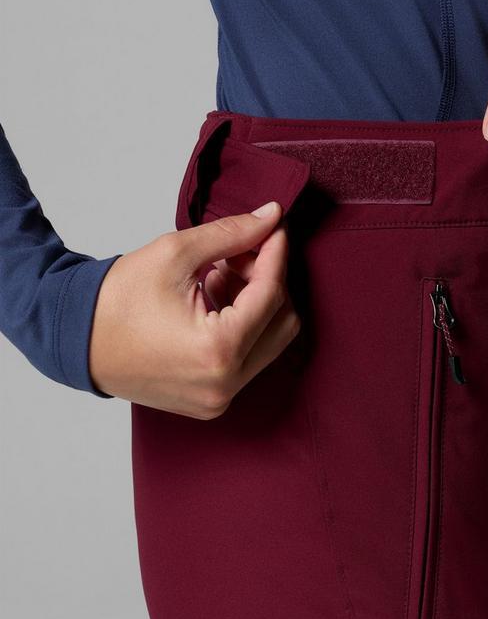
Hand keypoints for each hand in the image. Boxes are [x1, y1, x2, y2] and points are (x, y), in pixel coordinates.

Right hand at [89, 201, 300, 418]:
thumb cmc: (115, 300)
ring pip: (269, 341)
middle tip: (241, 252)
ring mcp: (220, 398)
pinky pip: (249, 359)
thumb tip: (271, 217)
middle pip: (281, 321)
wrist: (75, 340)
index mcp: (217, 350)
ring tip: (218, 275)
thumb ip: (231, 234)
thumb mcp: (175, 254)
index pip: (271, 294)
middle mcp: (225, 383)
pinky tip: (213, 300)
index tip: (274, 227)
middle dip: (267, 280)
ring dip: (255, 303)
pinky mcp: (213, 401)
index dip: (275, 254)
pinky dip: (242, 326)